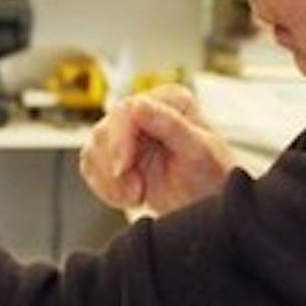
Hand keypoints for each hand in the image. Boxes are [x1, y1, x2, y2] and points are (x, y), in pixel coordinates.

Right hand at [79, 83, 235, 215]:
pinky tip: (129, 196)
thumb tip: (140, 105)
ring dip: (109, 180)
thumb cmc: (214, 177)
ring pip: (93, 148)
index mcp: (170, 100)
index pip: (126, 110)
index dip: (118, 141)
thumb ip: (172, 126)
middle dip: (113, 166)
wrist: (210, 204)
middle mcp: (147, 112)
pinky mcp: (117, 155)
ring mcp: (129, 133)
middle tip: (135, 190)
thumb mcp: (200, 152)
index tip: (122, 170)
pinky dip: (105, 187)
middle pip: (104, 130)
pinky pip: (91, 167)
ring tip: (137, 194)